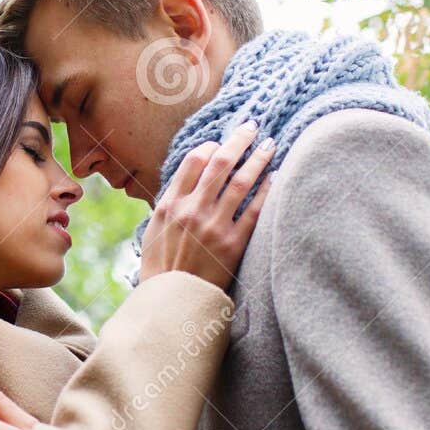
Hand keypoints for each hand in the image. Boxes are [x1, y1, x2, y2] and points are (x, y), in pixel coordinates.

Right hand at [138, 120, 274, 288]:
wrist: (173, 303)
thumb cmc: (162, 268)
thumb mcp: (154, 231)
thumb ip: (170, 203)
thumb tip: (186, 178)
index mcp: (170, 204)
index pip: (193, 161)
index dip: (211, 146)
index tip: (221, 143)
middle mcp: (192, 211)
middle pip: (221, 163)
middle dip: (239, 140)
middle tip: (253, 126)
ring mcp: (214, 227)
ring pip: (241, 181)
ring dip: (259, 158)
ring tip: (270, 145)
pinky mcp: (233, 244)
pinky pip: (255, 209)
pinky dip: (266, 189)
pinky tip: (275, 176)